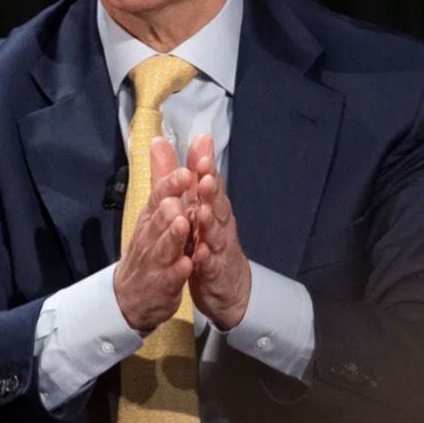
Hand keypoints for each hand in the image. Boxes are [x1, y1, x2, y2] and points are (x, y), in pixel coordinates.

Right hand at [113, 136, 196, 331]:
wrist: (129, 298)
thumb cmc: (147, 248)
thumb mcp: (153, 212)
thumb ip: (161, 178)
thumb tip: (160, 141)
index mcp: (151, 218)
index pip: (158, 196)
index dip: (171, 184)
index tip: (186, 171)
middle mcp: (150, 236)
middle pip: (158, 218)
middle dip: (170, 204)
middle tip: (182, 192)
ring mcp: (154, 261)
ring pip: (163, 246)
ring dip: (173, 234)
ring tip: (183, 222)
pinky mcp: (160, 285)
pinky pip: (169, 277)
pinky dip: (178, 270)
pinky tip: (187, 265)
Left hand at [185, 134, 251, 329]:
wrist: (229, 285)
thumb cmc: (212, 239)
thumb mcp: (201, 204)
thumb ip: (194, 173)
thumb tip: (199, 137)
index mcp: (212, 206)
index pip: (210, 184)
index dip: (207, 169)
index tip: (202, 153)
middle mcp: (219, 224)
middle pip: (216, 205)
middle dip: (211, 191)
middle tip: (205, 177)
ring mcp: (219, 248)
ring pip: (215, 233)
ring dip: (209, 222)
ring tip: (201, 211)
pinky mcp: (215, 272)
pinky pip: (211, 265)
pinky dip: (206, 259)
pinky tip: (201, 253)